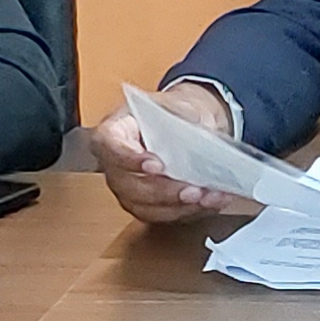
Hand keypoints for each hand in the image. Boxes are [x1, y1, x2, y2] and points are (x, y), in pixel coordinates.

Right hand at [92, 80, 258, 225]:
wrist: (188, 124)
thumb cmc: (177, 112)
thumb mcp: (181, 105)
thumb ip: (185, 121)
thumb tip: (197, 144)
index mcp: (115, 130)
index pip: (110, 146)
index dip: (130, 160)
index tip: (157, 165)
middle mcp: (115, 163)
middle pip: (128, 185)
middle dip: (164, 192)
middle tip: (193, 190)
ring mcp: (127, 187)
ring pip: (144, 207)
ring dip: (180, 207)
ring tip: (209, 198)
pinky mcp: (145, 204)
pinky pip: (160, 215)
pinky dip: (187, 211)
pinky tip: (209, 203)